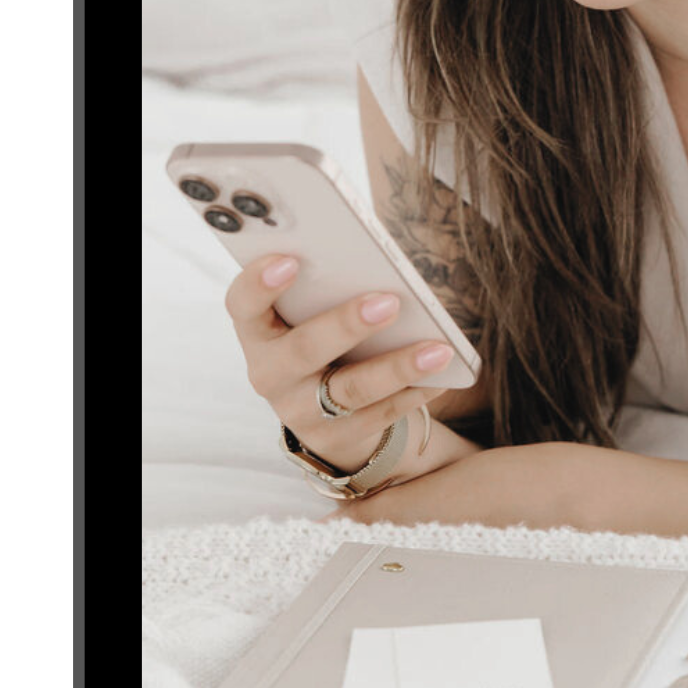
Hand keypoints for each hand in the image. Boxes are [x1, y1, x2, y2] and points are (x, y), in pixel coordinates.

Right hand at [223, 258, 461, 491]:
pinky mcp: (337, 437)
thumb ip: (324, 282)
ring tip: (438, 349)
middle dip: (346, 325)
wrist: (322, 409)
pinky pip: (381, 414)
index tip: (289, 259)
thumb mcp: (306, 311)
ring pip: (349, 391)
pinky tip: (444, 372)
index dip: (259, 284)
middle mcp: (270, 373)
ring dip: (396, 367)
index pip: (242, 305)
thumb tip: (371, 251)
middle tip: (389, 302)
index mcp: (257, 331)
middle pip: (303, 351)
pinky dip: (416, 392)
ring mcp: (301, 411)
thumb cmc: (320, 332)